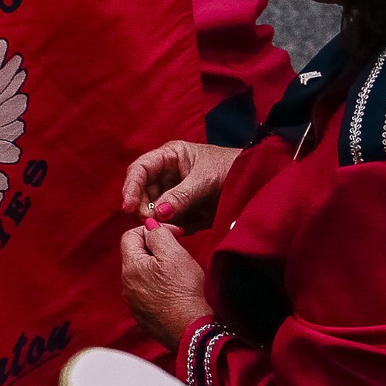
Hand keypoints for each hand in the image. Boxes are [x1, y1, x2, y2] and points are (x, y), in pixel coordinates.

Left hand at [120, 223, 207, 349]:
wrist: (194, 331)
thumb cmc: (186, 292)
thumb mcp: (174, 254)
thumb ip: (158, 234)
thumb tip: (149, 225)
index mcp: (131, 268)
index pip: (130, 235)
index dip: (152, 229)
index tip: (175, 234)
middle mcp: (127, 287)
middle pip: (136, 256)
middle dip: (156, 250)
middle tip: (179, 253)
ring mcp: (135, 305)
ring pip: (143, 276)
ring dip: (158, 270)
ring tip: (180, 275)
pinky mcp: (145, 319)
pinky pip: (149, 295)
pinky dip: (160, 289)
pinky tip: (177, 294)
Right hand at [121, 141, 241, 232]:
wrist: (258, 181)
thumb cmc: (232, 168)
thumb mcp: (205, 180)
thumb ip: (181, 196)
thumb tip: (158, 214)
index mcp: (169, 157)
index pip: (140, 169)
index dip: (130, 187)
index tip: (127, 207)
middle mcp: (168, 175)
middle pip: (143, 193)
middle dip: (144, 208)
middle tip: (151, 223)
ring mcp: (175, 194)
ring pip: (155, 211)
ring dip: (160, 221)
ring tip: (175, 226)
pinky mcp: (185, 212)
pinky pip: (171, 223)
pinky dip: (174, 228)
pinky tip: (186, 228)